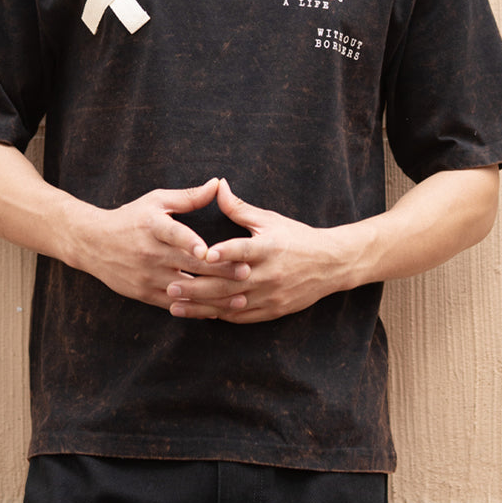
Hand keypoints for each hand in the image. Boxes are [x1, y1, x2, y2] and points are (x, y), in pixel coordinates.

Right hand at [73, 178, 249, 311]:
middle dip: (219, 270)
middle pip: (187, 264)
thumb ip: (189, 197)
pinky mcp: (144, 293)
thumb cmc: (130, 218)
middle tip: (247, 271)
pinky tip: (218, 311)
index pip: (173, 234)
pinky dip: (196, 308)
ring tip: (240, 298)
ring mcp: (146, 276)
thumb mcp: (156, 200)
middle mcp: (149, 253)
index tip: (209, 250)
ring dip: (213, 296)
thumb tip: (217, 184)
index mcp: (152, 226)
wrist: (92, 243)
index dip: (190, 242)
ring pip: (184, 289)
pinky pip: (174, 304)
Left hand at [166, 179, 342, 322]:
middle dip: (198, 286)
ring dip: (201, 306)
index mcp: (270, 247)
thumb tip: (218, 186)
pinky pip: (242, 316)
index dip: (224, 253)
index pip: (244, 250)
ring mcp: (271, 295)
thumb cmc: (296, 237)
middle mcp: (270, 274)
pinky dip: (219, 315)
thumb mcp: (270, 219)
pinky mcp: (273, 311)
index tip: (203, 254)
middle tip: (170, 284)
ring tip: (175, 304)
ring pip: (231, 304)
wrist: (330, 264)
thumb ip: (240, 208)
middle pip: (230, 283)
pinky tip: (199, 314)